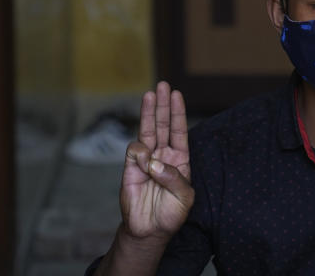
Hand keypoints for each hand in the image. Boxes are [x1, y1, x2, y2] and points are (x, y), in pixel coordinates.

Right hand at [119, 81, 193, 242]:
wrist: (149, 231)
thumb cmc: (170, 214)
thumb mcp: (184, 198)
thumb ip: (174, 178)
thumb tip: (154, 162)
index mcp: (179, 159)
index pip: (179, 131)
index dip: (177, 113)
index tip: (177, 94)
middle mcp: (162, 155)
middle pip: (162, 125)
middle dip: (163, 105)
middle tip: (162, 85)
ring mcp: (146, 160)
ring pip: (146, 131)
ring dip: (148, 113)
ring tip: (150, 94)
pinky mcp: (130, 168)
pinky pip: (133, 152)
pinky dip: (139, 153)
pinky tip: (145, 162)